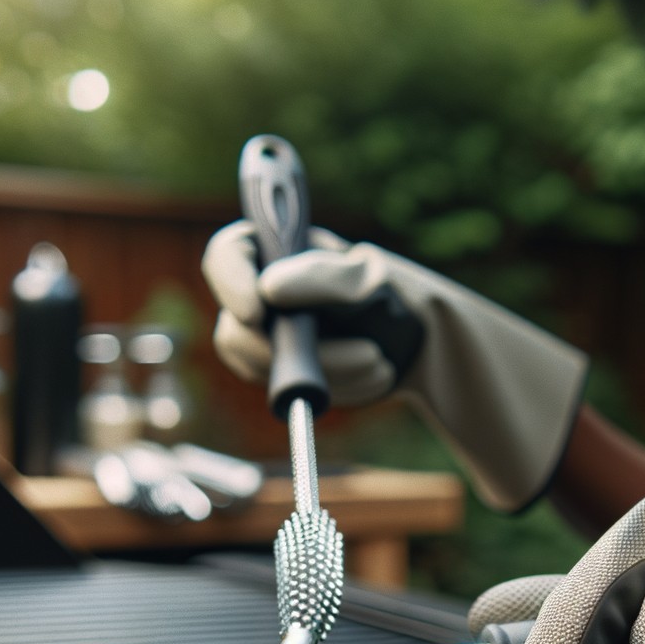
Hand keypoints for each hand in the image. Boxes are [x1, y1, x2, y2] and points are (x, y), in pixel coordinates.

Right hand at [203, 223, 586, 511]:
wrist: (418, 338)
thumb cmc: (392, 292)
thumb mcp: (366, 278)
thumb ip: (322, 277)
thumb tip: (270, 287)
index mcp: (272, 251)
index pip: (226, 256)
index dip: (231, 283)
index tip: (259, 312)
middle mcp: (259, 293)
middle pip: (237, 328)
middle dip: (294, 352)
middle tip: (359, 353)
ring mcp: (267, 336)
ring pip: (264, 368)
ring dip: (327, 374)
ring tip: (379, 362)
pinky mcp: (283, 373)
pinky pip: (290, 393)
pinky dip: (336, 390)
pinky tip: (376, 376)